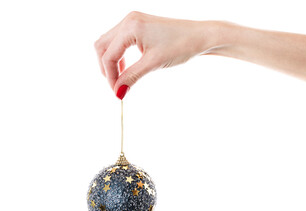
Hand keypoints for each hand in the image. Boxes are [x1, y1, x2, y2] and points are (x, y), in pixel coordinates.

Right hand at [95, 11, 217, 98]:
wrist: (201, 36)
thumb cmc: (181, 46)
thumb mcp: (153, 64)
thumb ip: (132, 77)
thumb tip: (118, 92)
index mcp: (130, 27)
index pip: (108, 55)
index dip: (110, 76)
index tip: (117, 92)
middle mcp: (128, 20)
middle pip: (102, 46)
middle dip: (106, 68)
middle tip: (116, 86)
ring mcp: (133, 20)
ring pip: (109, 42)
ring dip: (112, 61)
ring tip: (122, 78)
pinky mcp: (139, 24)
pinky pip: (120, 39)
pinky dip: (120, 53)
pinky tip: (128, 67)